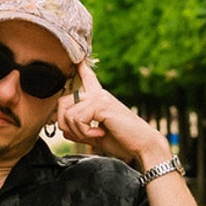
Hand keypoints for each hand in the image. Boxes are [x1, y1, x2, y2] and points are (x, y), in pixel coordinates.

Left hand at [56, 60, 170, 169]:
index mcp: (100, 99)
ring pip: (68, 114)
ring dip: (78, 132)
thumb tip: (62, 128)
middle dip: (66, 124)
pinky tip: (99, 133)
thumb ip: (79, 130)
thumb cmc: (123, 141)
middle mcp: (99, 94)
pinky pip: (77, 119)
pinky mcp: (101, 104)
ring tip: (95, 134)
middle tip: (85, 135)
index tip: (78, 60)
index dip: (81, 68)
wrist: (143, 145)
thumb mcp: (95, 135)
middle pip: (63, 103)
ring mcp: (100, 97)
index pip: (87, 78)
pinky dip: (85, 132)